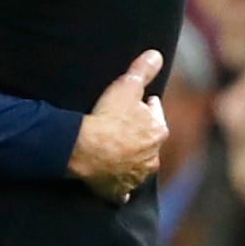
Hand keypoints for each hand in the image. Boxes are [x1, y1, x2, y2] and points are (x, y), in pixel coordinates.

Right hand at [69, 51, 166, 204]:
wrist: (87, 149)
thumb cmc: (109, 117)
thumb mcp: (127, 86)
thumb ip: (143, 70)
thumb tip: (157, 54)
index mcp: (158, 132)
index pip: (156, 115)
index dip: (147, 107)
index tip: (140, 103)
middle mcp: (152, 157)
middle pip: (148, 141)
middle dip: (141, 134)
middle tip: (125, 125)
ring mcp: (135, 176)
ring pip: (138, 166)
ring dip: (131, 159)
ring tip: (117, 150)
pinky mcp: (118, 191)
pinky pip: (121, 190)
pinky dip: (119, 187)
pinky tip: (113, 184)